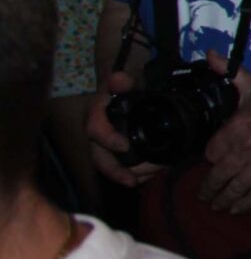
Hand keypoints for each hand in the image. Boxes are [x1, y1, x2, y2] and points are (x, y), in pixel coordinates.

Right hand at [87, 68, 161, 185]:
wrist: (131, 93)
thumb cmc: (128, 88)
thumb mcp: (127, 82)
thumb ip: (122, 81)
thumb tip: (117, 78)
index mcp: (97, 114)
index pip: (94, 126)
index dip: (107, 137)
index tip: (123, 145)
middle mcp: (98, 133)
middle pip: (99, 156)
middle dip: (114, 170)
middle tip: (131, 181)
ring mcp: (106, 145)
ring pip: (111, 165)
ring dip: (127, 174)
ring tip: (146, 179)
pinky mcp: (116, 153)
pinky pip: (121, 167)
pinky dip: (134, 173)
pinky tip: (148, 177)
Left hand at [197, 57, 250, 214]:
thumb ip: (229, 73)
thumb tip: (209, 56)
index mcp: (236, 127)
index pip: (210, 152)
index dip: (210, 157)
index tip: (211, 160)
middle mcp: (244, 149)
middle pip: (218, 176)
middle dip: (208, 189)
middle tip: (203, 197)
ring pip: (235, 188)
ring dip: (223, 200)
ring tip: (216, 206)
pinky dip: (245, 204)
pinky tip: (236, 209)